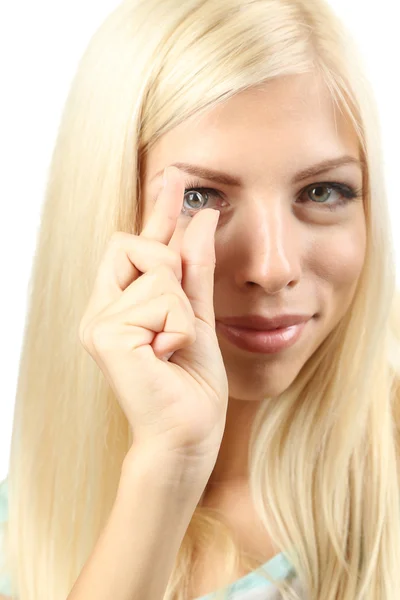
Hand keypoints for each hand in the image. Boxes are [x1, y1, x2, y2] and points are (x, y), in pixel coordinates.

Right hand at [79, 166, 228, 476]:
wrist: (187, 436)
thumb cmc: (192, 385)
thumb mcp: (198, 318)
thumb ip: (196, 269)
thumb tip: (202, 216)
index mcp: (123, 306)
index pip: (137, 244)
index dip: (156, 210)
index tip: (173, 177)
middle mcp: (103, 309)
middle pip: (132, 241)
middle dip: (167, 265)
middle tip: (176, 317)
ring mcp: (99, 321)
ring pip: (155, 267)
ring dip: (180, 308)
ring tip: (172, 347)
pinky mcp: (106, 333)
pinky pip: (161, 297)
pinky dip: (179, 326)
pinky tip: (167, 356)